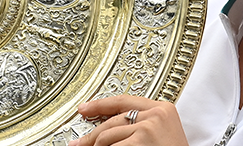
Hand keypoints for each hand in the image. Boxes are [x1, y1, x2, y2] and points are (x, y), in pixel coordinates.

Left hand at [69, 95, 188, 145]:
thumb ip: (139, 124)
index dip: (99, 105)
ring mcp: (148, 126)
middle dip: (92, 136)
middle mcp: (156, 114)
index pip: (123, 101)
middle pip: (111, 121)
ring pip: (107, 136)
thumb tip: (106, 129)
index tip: (85, 108)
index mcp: (162, 109)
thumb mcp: (160, 133)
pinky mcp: (142, 139)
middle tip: (79, 143)